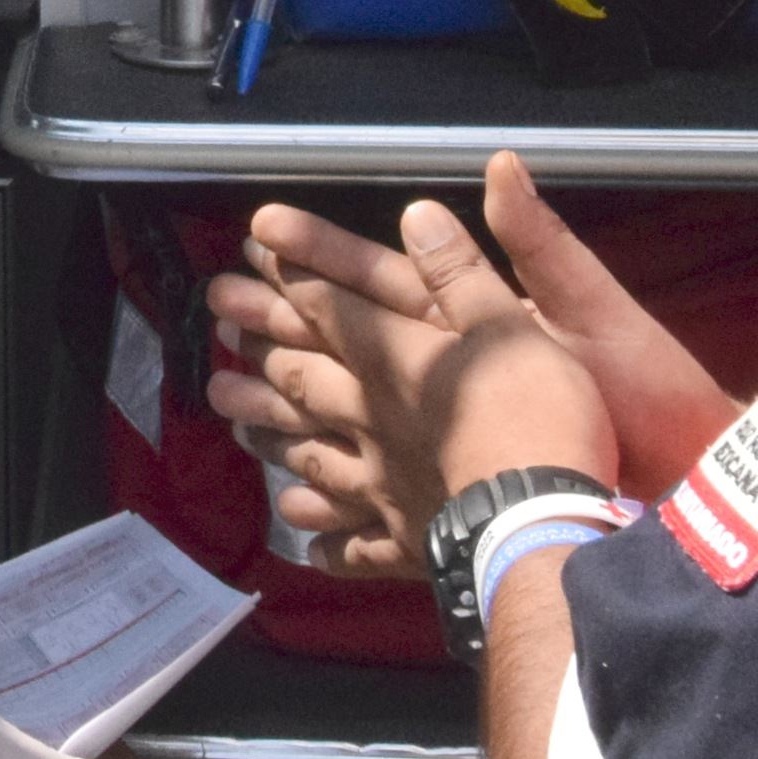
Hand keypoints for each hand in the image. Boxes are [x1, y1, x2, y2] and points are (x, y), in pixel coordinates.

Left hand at [209, 197, 618, 559]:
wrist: (539, 523)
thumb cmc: (532, 415)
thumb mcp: (508, 324)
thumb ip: (459, 273)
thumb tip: (416, 213)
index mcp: (394, 362)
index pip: (329, 307)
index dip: (288, 274)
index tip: (248, 249)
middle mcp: (371, 419)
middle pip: (303, 379)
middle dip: (260, 350)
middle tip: (217, 331)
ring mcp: (380, 485)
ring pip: (311, 455)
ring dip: (271, 435)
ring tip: (234, 423)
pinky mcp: (402, 541)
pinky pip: (354, 545)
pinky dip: (326, 541)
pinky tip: (303, 542)